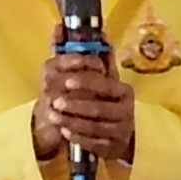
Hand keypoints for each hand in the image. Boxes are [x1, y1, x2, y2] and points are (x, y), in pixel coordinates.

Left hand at [31, 36, 136, 161]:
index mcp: (124, 91)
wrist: (120, 133)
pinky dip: (77, 137)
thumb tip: (98, 31)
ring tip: (53, 116)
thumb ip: (100, 57)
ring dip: (71, 121)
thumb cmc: (108, 101)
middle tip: (55, 101)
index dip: (86, 82)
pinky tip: (64, 131)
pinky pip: (93, 144)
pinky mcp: (112, 148)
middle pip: (99, 108)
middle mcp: (126, 111)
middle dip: (75, 104)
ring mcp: (120, 131)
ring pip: (94, 127)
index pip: (105, 85)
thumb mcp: (105, 79)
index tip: (67, 81)